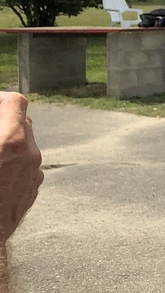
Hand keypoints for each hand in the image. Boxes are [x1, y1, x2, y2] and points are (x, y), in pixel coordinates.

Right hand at [0, 92, 42, 242]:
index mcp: (11, 142)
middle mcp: (30, 157)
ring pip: (24, 146)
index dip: (0, 99)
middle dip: (2, 120)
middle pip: (22, 122)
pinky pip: (24, 168)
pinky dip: (10, 163)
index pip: (16, 102)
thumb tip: (0, 108)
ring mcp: (33, 176)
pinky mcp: (31, 193)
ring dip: (6, 143)